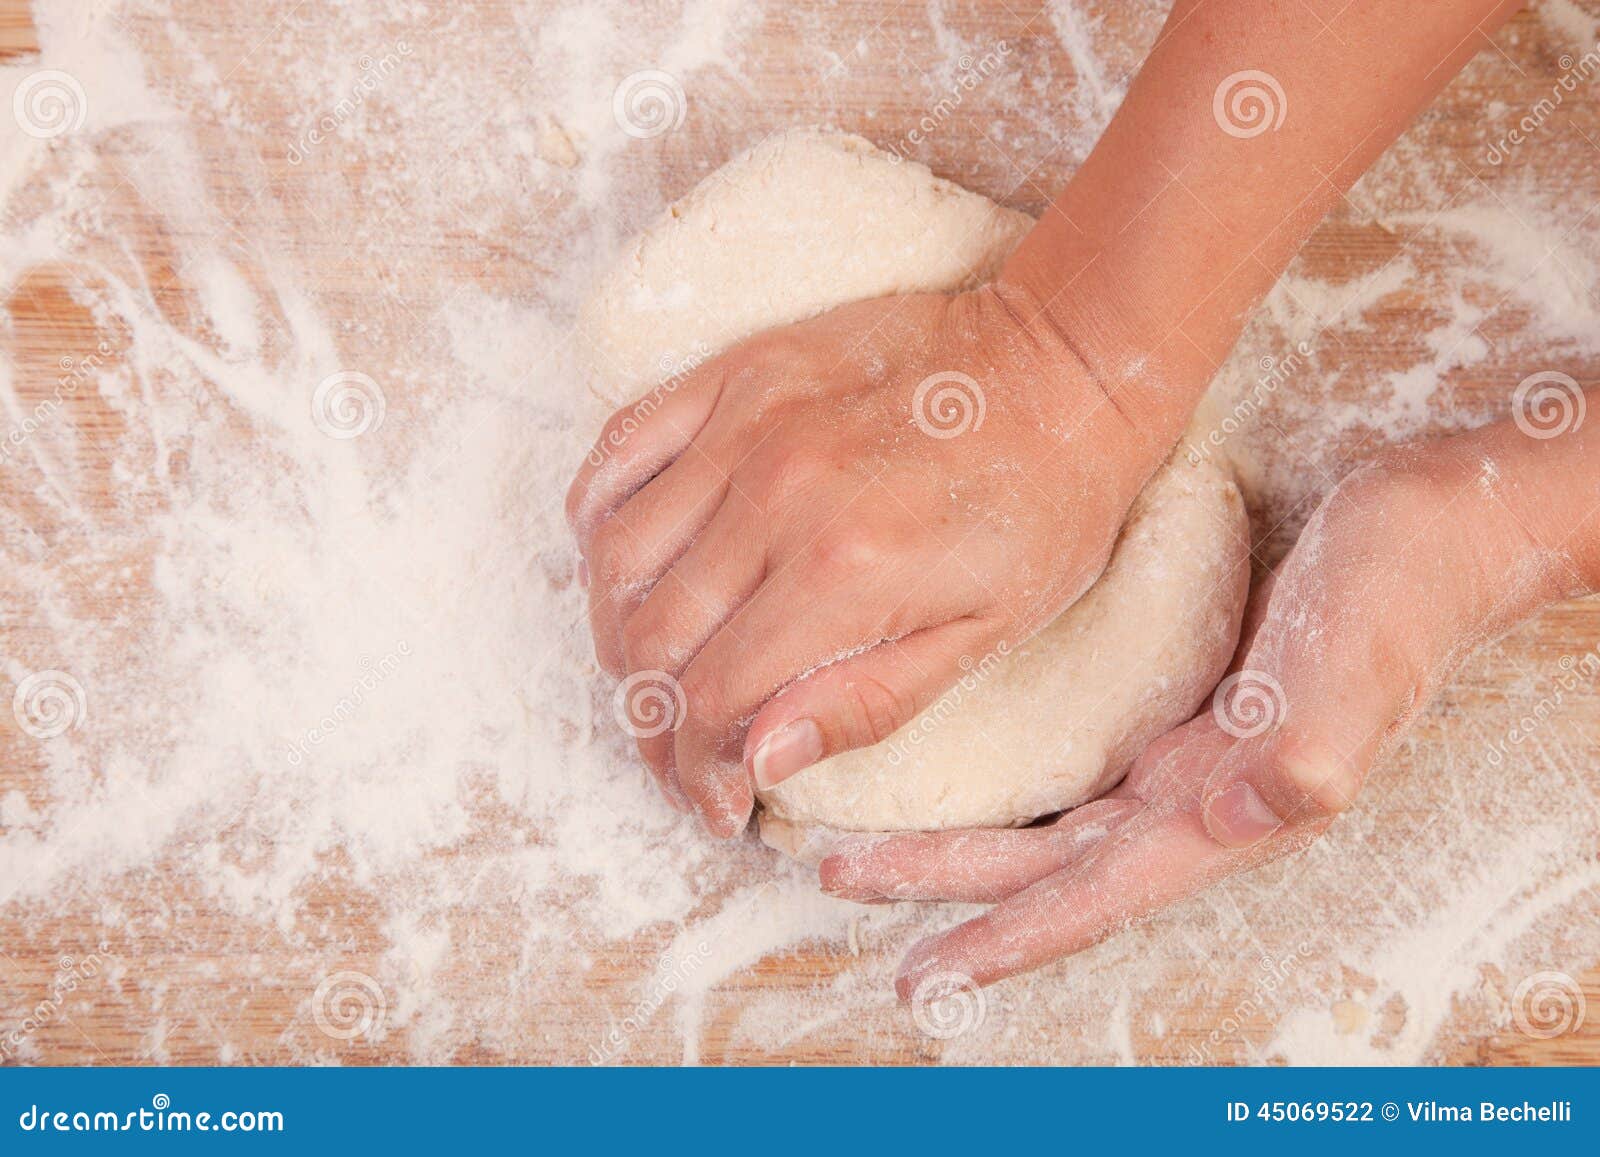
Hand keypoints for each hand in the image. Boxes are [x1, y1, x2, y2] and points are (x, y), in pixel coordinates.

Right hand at [567, 283, 1166, 834]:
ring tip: (648, 673)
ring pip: (618, 554)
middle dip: (649, 723)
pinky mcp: (737, 373)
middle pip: (651, 638)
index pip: (712, 697)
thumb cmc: (1041, 509)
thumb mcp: (986, 634)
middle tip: (675, 757)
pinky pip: (622, 445)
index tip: (712, 802)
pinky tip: (616, 563)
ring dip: (613, 633)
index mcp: (844, 573)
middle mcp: (776, 497)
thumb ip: (867, 702)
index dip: (694, 768)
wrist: (1064, 368)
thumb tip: (760, 761)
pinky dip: (595, 513)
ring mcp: (747, 425)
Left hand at [815, 406, 1599, 996]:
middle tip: (838, 881)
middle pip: (1045, 865)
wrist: (1442, 519)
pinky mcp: (1177, 701)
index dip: (1008, 939)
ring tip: (867, 843)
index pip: (1096, 893)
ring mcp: (1184, 754)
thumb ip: (1313, 741)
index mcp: (1229, 808)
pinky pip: (1072, 761)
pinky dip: (1005, 781)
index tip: (923, 975)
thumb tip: (1248, 806)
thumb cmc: (1408, 584)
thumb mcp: (1362, 655)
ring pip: (1049, 822)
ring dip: (958, 841)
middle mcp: (1195, 796)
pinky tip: (964, 768)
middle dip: (942, 882)